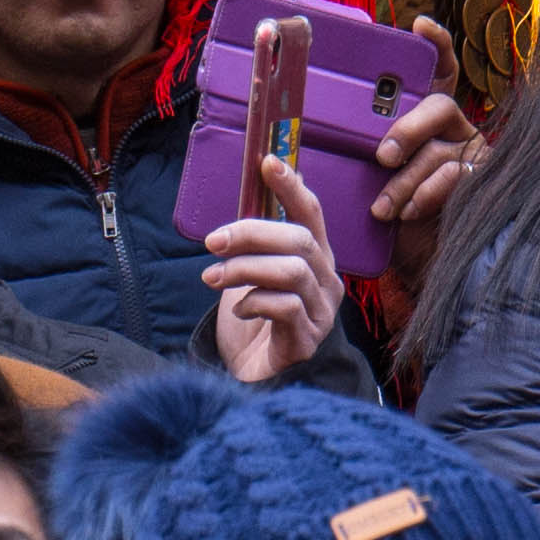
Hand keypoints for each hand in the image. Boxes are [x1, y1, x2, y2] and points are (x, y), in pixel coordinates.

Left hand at [202, 153, 342, 381]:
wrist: (256, 377)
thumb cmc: (254, 322)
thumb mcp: (251, 274)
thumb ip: (252, 244)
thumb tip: (238, 205)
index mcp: (314, 259)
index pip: (311, 214)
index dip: (291, 187)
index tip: (267, 162)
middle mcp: (325, 282)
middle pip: (298, 239)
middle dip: (251, 233)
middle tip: (213, 242)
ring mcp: (321, 312)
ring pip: (292, 271)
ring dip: (245, 268)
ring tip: (214, 278)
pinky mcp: (307, 340)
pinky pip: (285, 308)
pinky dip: (253, 302)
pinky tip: (238, 310)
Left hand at [368, 17, 480, 284]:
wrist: (418, 258)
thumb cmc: (390, 211)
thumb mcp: (368, 176)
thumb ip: (358, 148)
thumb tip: (315, 133)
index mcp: (424, 115)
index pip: (438, 70)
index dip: (436, 44)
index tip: (420, 24)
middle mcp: (452, 126)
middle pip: (438, 105)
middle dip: (408, 128)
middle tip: (382, 155)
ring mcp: (469, 151)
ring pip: (441, 149)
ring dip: (406, 179)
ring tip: (382, 206)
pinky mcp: (479, 180)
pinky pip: (455, 176)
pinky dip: (427, 194)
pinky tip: (408, 212)